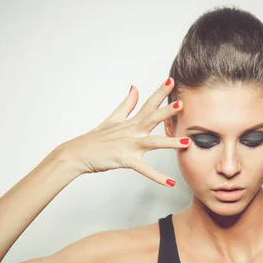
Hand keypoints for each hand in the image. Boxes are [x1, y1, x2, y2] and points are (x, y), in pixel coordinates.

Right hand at [56, 78, 189, 186]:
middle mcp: (131, 131)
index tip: (172, 80)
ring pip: (152, 142)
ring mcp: (128, 145)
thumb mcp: (113, 119)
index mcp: (130, 122)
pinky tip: (170, 182)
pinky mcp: (124, 160)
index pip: (148, 104)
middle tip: (182, 103)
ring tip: (186, 142)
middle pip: (152, 119)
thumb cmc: (95, 139)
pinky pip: (144, 170)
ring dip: (170, 142)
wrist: (77, 153)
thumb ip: (127, 105)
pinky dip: (157, 177)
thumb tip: (135, 87)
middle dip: (167, 111)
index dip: (160, 92)